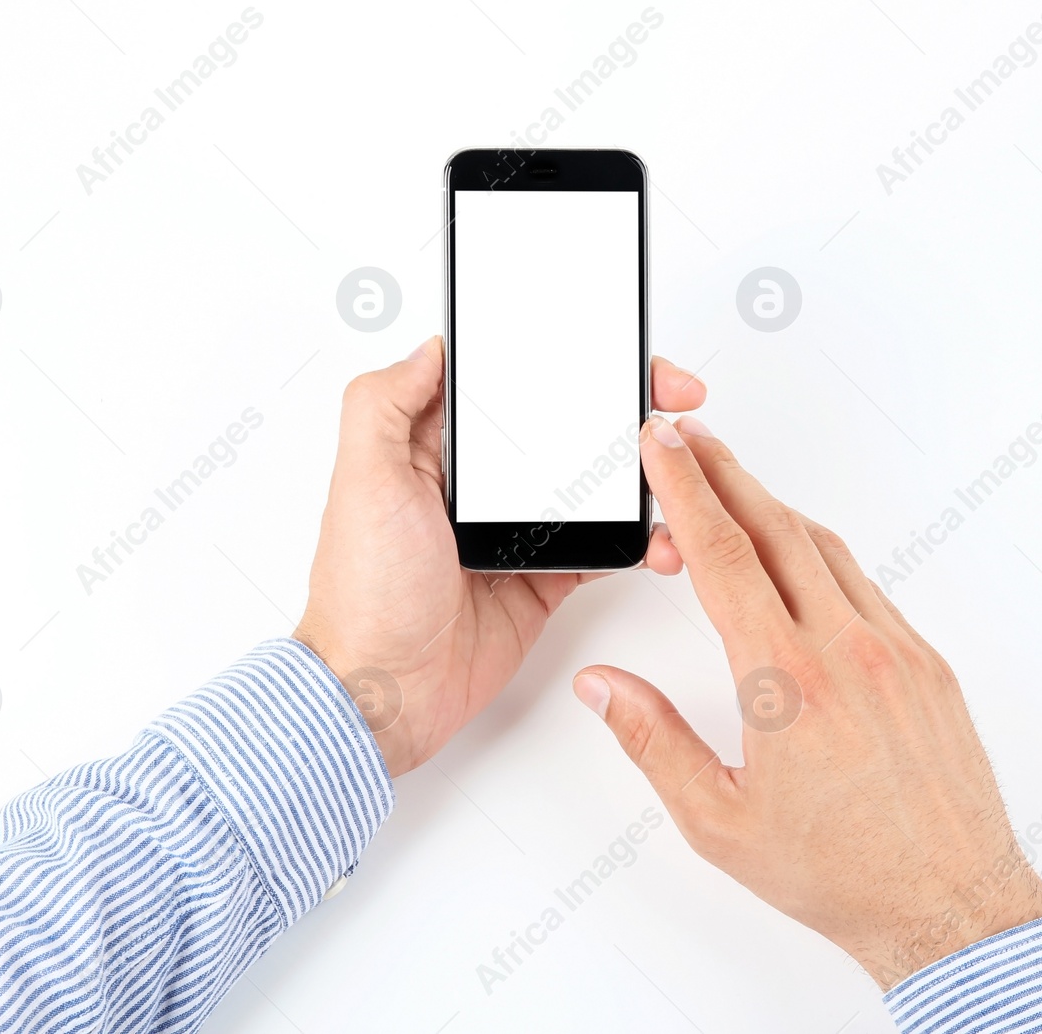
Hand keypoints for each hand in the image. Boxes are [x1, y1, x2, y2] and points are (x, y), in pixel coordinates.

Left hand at [296, 338, 706, 777]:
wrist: (385, 693)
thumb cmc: (364, 594)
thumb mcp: (364, 480)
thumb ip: (384, 405)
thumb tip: (427, 348)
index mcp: (433, 448)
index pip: (508, 384)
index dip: (561, 359)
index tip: (609, 349)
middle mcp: (477, 483)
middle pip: (563, 425)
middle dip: (621, 407)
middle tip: (671, 397)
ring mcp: (515, 530)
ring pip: (593, 484)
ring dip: (639, 472)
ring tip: (677, 467)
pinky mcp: (542, 578)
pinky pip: (602, 547)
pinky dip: (640, 541)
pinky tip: (661, 536)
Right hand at [571, 414, 1041, 986]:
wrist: (951, 906)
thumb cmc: (842, 873)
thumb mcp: (718, 820)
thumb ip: (652, 740)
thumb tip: (602, 687)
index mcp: (787, 681)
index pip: (720, 555)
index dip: (684, 488)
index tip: (662, 445)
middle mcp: (847, 649)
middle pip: (774, 527)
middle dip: (724, 472)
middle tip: (689, 438)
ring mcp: (895, 650)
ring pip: (824, 548)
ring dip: (772, 509)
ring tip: (733, 490)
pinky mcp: (927, 663)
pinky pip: (866, 585)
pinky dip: (821, 555)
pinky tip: (799, 561)